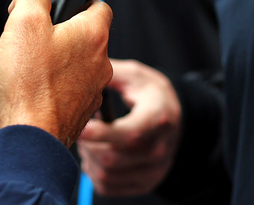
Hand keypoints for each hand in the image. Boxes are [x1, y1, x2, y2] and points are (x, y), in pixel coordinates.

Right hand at [0, 0, 111, 146]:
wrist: (31, 137)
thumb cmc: (31, 84)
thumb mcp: (24, 21)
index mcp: (92, 35)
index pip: (97, 6)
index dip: (74, 2)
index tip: (54, 8)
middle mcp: (97, 63)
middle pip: (66, 39)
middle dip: (32, 42)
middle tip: (12, 47)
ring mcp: (87, 91)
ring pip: (52, 68)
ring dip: (23, 69)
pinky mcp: (73, 113)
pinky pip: (48, 93)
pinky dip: (25, 92)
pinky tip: (0, 95)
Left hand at [77, 59, 182, 195]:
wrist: (173, 116)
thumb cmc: (149, 93)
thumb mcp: (134, 75)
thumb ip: (109, 73)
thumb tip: (79, 66)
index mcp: (159, 118)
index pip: (130, 134)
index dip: (101, 134)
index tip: (80, 126)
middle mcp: (160, 148)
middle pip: (112, 158)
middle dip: (88, 144)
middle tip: (81, 129)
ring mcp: (154, 170)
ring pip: (107, 175)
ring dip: (88, 159)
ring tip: (88, 141)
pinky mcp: (146, 183)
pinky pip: (108, 187)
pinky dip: (93, 174)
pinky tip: (95, 155)